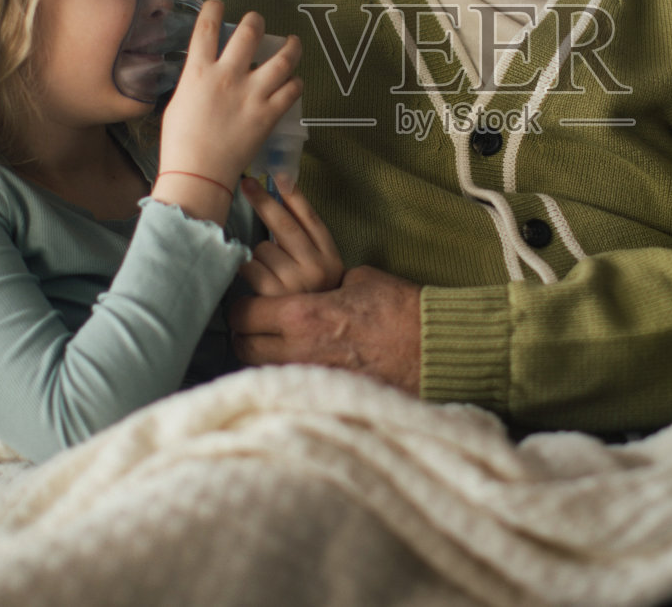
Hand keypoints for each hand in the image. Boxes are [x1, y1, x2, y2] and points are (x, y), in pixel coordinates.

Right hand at [152, 2, 301, 221]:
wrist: (198, 173)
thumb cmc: (179, 142)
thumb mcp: (179, 102)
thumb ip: (196, 82)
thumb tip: (207, 73)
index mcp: (199, 72)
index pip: (207, 27)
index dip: (214, 9)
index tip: (219, 4)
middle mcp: (228, 76)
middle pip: (250, 33)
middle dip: (256, 21)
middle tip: (258, 22)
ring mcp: (252, 94)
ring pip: (282, 59)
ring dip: (290, 47)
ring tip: (293, 42)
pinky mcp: (269, 114)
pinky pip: (292, 90)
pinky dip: (295, 83)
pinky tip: (294, 81)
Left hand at [228, 265, 420, 393]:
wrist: (430, 347)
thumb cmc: (399, 309)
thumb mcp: (358, 279)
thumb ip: (324, 284)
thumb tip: (313, 284)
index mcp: (301, 314)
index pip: (241, 314)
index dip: (240, 305)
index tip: (248, 300)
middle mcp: (297, 349)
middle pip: (242, 347)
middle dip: (244, 334)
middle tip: (254, 323)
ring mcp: (310, 375)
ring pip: (261, 369)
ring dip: (261, 355)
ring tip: (273, 343)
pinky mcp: (324, 392)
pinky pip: (289, 380)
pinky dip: (285, 371)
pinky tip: (299, 361)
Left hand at [237, 177, 342, 295]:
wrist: (310, 340)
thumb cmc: (308, 304)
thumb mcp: (319, 272)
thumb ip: (304, 239)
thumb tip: (282, 191)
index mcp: (331, 259)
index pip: (311, 219)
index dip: (293, 195)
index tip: (277, 175)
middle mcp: (318, 269)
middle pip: (284, 225)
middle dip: (262, 202)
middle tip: (246, 184)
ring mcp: (296, 282)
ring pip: (262, 248)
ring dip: (257, 259)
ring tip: (265, 278)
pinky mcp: (274, 295)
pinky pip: (248, 266)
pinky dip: (244, 270)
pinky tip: (251, 281)